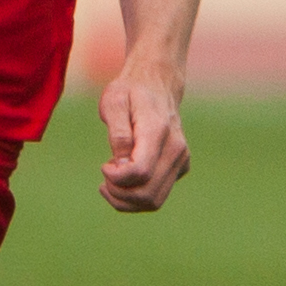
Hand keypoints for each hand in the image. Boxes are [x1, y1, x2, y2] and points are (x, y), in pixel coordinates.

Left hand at [97, 65, 189, 212]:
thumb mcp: (114, 102)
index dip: (116, 178)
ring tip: (110, 183)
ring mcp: (181, 160)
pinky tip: (124, 178)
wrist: (158, 84)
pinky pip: (158, 195)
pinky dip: (136, 197)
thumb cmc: (130, 92)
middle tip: (104, 177)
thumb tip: (121, 164)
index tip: (104, 165)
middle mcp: (175, 149)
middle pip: (147, 194)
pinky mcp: (180, 167)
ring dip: (126, 201)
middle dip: (118, 194)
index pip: (140, 172)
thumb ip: (118, 134)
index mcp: (157, 131)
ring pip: (154, 201)